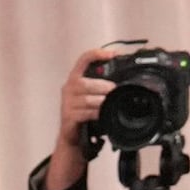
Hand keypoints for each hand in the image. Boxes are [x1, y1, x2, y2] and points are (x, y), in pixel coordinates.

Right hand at [50, 37, 129, 173]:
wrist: (73, 134)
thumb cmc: (85, 112)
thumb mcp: (92, 95)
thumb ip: (102, 84)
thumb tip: (123, 79)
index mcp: (75, 78)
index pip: (83, 59)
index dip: (97, 54)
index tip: (112, 54)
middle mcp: (68, 88)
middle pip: (85, 83)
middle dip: (103, 87)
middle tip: (114, 91)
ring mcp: (67, 103)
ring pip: (87, 99)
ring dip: (102, 102)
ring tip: (109, 104)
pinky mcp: (68, 116)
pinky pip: (85, 113)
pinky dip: (96, 113)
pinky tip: (101, 115)